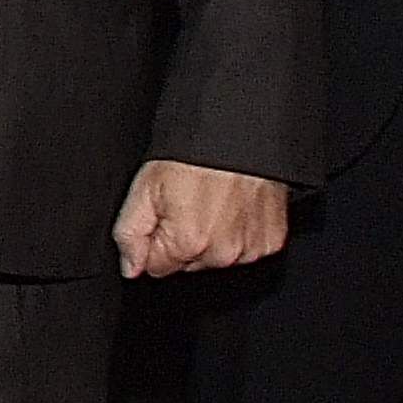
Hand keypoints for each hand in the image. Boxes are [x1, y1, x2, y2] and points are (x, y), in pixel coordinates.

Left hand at [114, 159, 288, 278]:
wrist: (240, 135)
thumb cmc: (193, 156)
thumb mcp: (144, 189)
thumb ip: (130, 234)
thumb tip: (130, 267)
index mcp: (189, 244)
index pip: (156, 267)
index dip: (153, 240)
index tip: (161, 214)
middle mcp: (223, 253)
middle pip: (187, 264)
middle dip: (180, 239)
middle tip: (186, 203)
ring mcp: (251, 249)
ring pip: (216, 258)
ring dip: (210, 238)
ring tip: (210, 201)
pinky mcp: (272, 241)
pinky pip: (245, 249)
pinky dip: (237, 233)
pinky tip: (232, 207)